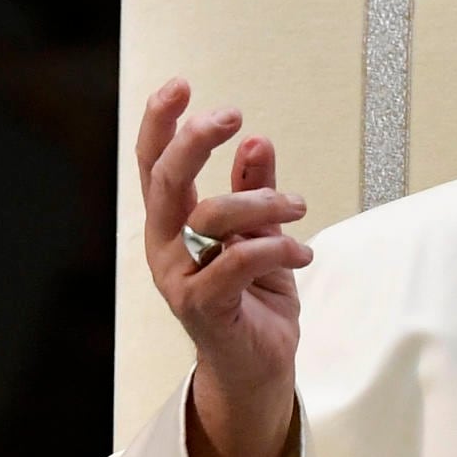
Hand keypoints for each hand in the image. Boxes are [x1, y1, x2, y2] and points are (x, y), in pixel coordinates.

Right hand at [137, 78, 310, 456]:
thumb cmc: (256, 304)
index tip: (181, 85)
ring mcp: (179, 279)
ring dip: (263, 202)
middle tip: (231, 114)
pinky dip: (276, 248)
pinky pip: (236, 261)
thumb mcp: (262, 235)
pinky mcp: (203, 308)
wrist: (260, 371)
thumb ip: (256, 190)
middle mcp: (166, 248)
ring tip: (299, 208)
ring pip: (210, 216)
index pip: (154, 165)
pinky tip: (301, 253)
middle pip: (165, 179)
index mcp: (174, 226)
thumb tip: (256, 141)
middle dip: (195, 139)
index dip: (160, 123)